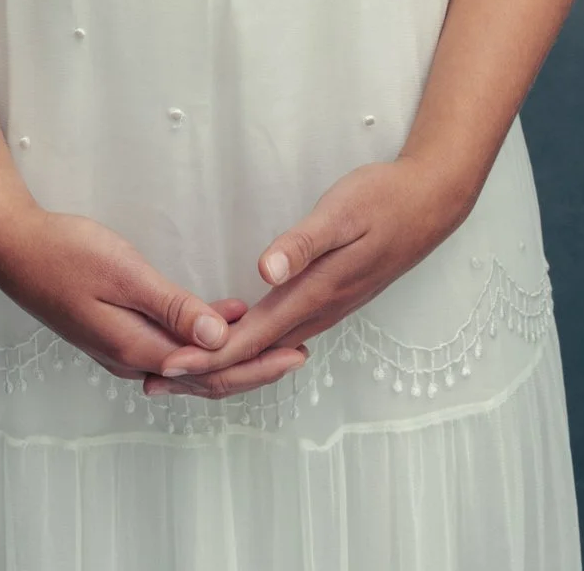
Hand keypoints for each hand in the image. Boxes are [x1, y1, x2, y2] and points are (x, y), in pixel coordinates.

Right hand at [0, 196, 271, 386]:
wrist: (12, 248)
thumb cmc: (65, 254)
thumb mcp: (124, 273)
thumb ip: (173, 306)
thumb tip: (221, 336)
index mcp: (137, 350)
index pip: (211, 371)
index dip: (257, 364)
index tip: (296, 351)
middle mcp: (132, 360)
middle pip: (204, 376)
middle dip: (253, 367)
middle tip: (298, 352)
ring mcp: (121, 349)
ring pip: (189, 365)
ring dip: (230, 356)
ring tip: (270, 341)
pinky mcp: (116, 333)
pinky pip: (171, 348)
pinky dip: (202, 343)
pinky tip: (220, 321)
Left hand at [143, 158, 469, 399]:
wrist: (429, 204)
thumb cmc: (383, 201)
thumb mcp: (341, 211)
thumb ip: (303, 243)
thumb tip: (265, 271)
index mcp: (314, 294)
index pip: (250, 337)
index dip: (206, 355)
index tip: (166, 367)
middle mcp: (317, 312)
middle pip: (253, 357)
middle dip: (203, 373)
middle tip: (154, 382)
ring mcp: (324, 310)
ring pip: (265, 351)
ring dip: (222, 364)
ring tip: (180, 371)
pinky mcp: (328, 300)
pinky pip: (279, 337)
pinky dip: (247, 349)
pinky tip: (230, 342)